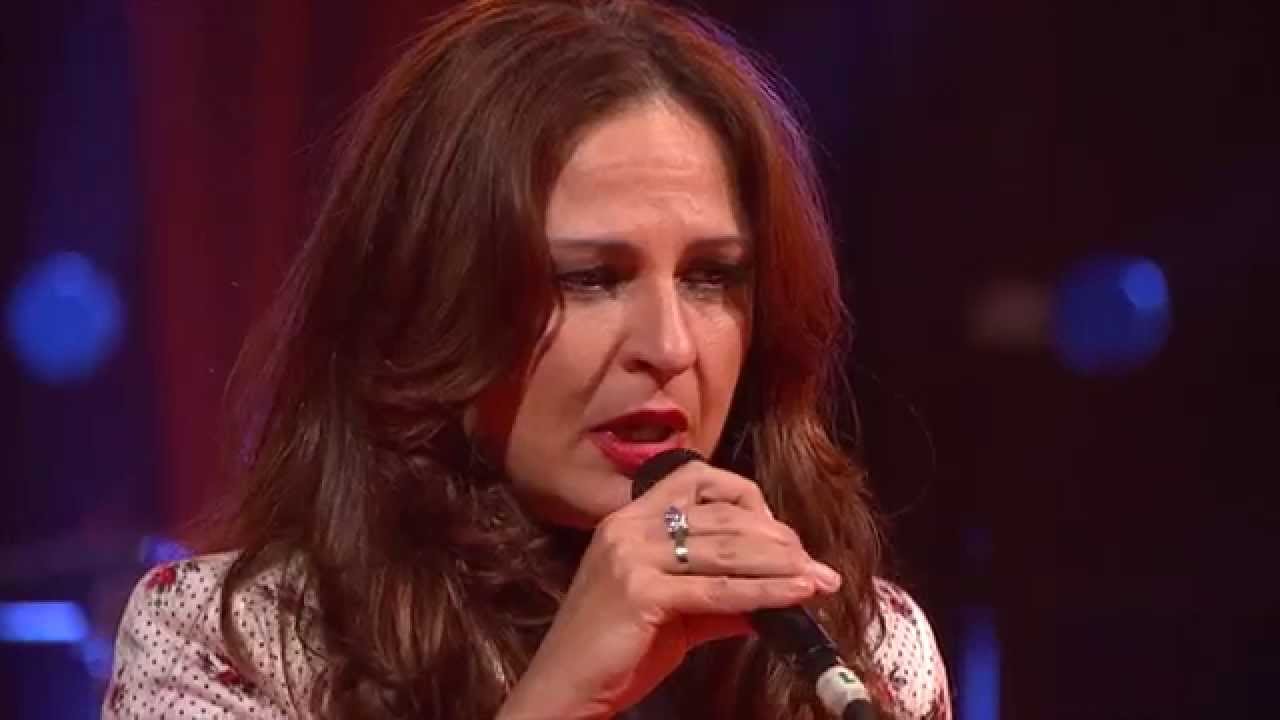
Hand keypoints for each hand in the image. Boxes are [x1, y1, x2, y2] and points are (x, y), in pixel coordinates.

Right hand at [497, 460, 842, 718]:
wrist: (565, 689)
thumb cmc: (615, 652)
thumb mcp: (671, 612)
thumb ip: (717, 596)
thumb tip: (777, 593)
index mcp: (629, 518)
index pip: (695, 479)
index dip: (745, 498)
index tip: (779, 532)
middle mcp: (628, 526)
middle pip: (720, 516)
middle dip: (777, 539)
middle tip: (816, 563)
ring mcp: (631, 556)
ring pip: (724, 549)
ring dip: (781, 564)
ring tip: (819, 579)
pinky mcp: (639, 591)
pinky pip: (717, 589)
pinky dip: (764, 592)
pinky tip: (796, 595)